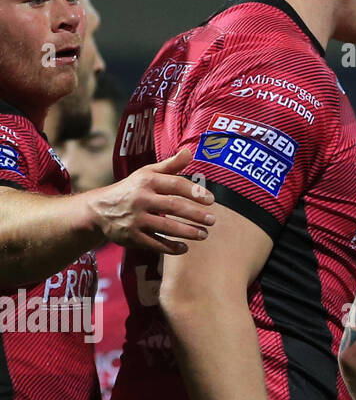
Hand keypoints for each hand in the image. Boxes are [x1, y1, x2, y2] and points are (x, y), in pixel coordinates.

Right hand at [85, 147, 216, 253]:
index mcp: (147, 181)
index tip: (211, 200)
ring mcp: (135, 219)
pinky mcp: (130, 236)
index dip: (195, 192)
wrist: (98, 210)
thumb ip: (170, 165)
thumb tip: (189, 151)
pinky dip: (170, 247)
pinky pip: (154, 243)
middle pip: (173, 206)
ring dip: (188, 232)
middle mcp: (140, 199)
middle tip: (212, 220)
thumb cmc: (131, 189)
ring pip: (166, 226)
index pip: (175, 184)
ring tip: (204, 234)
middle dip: (195, 214)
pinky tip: (184, 248)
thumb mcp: (147, 173)